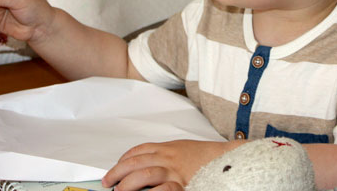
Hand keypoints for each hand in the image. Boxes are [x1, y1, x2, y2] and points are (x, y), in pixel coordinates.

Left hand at [101, 140, 238, 190]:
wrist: (229, 159)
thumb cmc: (206, 157)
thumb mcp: (182, 150)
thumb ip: (164, 155)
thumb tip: (144, 164)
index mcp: (168, 148)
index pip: (139, 151)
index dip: (123, 160)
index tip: (114, 168)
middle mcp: (170, 158)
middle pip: (137, 161)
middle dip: (118, 171)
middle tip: (108, 181)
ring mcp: (177, 172)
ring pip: (146, 172)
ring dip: (128, 182)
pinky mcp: (185, 185)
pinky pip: (165, 189)